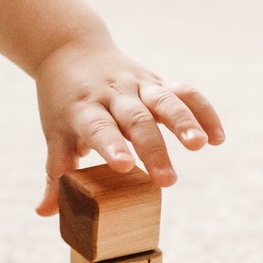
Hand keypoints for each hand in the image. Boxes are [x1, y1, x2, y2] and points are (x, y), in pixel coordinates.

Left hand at [33, 38, 224, 215]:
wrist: (70, 50)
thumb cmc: (63, 101)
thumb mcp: (54, 132)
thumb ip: (56, 172)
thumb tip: (45, 212)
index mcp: (83, 109)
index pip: (98, 128)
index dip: (112, 146)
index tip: (125, 167)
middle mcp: (112, 94)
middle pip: (136, 120)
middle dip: (153, 149)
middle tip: (167, 180)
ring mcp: (137, 85)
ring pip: (164, 100)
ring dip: (184, 121)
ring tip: (200, 145)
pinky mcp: (157, 81)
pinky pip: (184, 92)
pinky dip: (202, 111)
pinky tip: (217, 137)